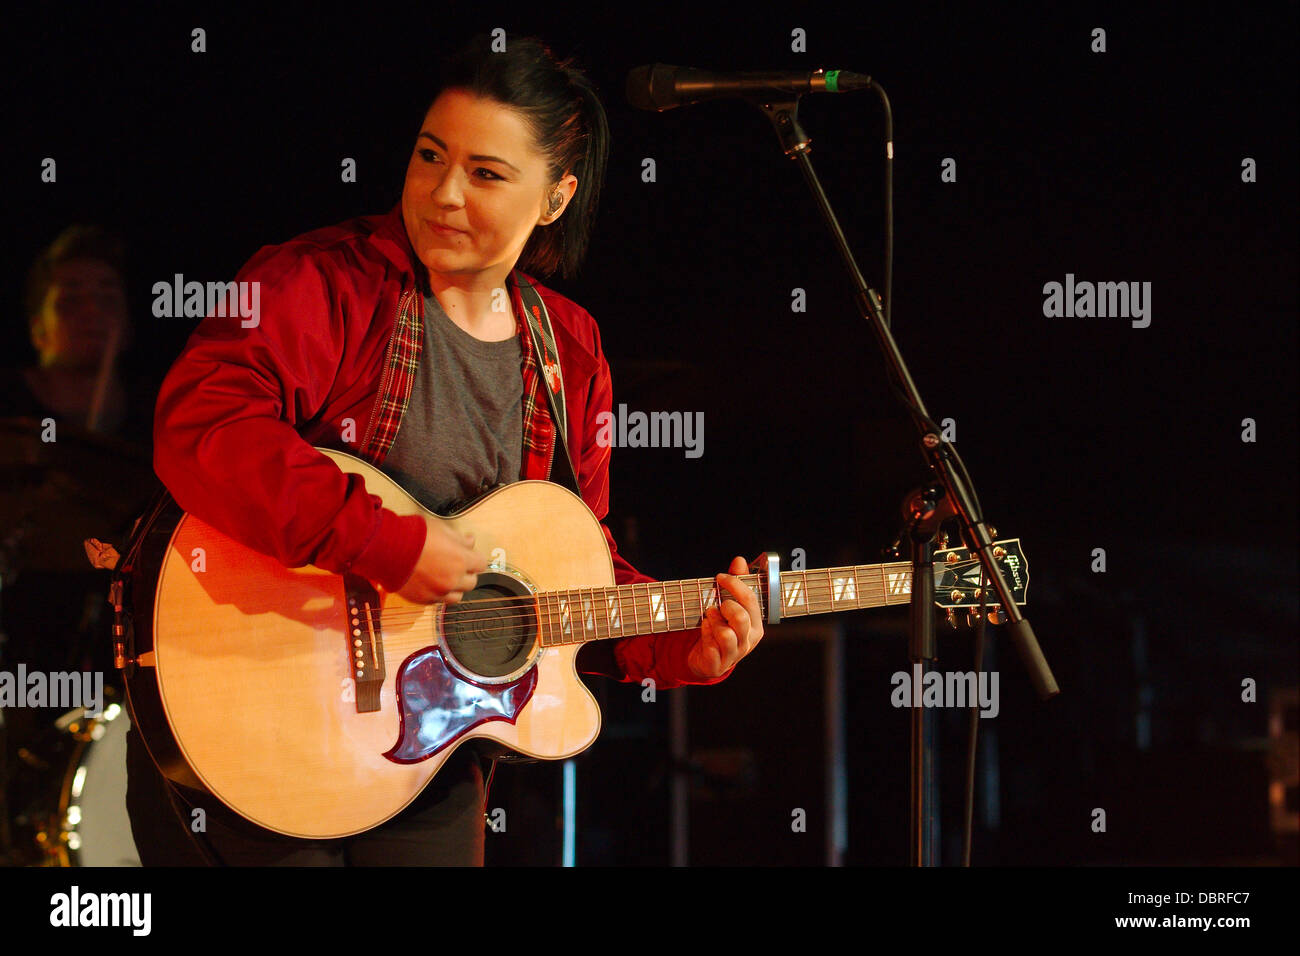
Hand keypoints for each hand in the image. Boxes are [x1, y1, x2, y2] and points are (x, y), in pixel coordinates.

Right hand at [395, 516, 487, 603]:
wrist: (386, 550)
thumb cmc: (413, 536)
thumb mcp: (441, 528)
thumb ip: (459, 538)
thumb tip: (470, 542)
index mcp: (462, 560)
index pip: (481, 564)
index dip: (474, 558)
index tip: (468, 555)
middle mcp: (453, 579)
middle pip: (471, 582)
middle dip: (466, 573)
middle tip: (455, 565)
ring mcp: (439, 592)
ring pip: (457, 596)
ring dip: (454, 587)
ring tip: (443, 577)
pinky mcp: (424, 600)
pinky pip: (438, 601)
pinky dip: (438, 594)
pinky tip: (430, 583)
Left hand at [687, 555, 764, 679]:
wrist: (709, 659)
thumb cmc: (722, 628)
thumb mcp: (730, 606)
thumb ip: (736, 584)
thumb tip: (740, 560)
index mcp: (755, 625)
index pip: (751, 600)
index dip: (734, 584)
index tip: (720, 577)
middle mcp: (748, 640)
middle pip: (741, 617)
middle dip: (725, 606)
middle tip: (716, 605)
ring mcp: (734, 654)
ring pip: (726, 634)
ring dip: (713, 621)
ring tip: (709, 618)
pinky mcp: (718, 664)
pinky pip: (711, 647)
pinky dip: (704, 634)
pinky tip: (703, 630)